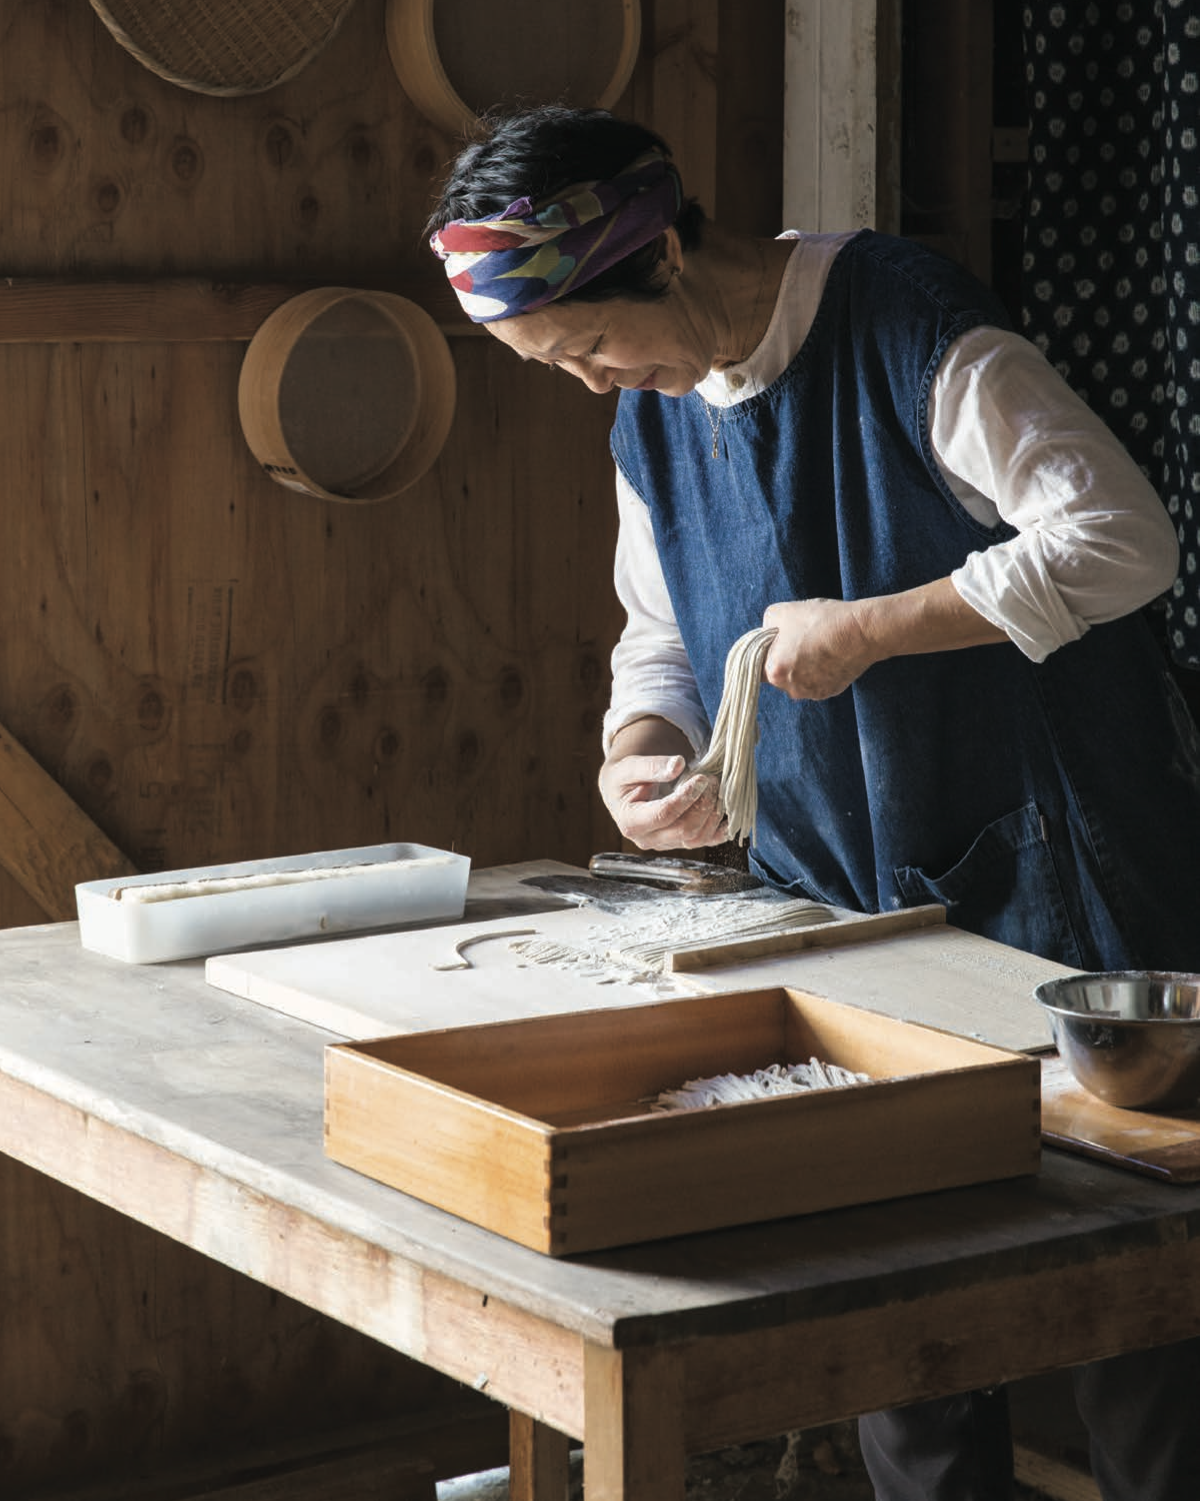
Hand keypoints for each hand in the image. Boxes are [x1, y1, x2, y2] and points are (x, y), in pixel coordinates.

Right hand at [597, 752, 726, 849]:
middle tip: (712, 779)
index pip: (664, 814)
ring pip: (697, 838)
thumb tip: (678, 765)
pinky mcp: (681, 843)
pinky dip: (720, 830)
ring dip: (713, 813)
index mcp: (631, 822)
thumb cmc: (624, 779)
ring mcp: (666, 843)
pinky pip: (705, 841)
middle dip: (703, 804)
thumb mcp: (628, 767)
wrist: (623, 792)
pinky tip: (727, 812)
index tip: (701, 778)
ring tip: (717, 788)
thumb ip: (651, 766)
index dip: (685, 797)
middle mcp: (648, 839)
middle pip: (684, 830)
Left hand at [761, 598, 874, 699]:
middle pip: (779, 674)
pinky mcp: (830, 692)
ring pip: (799, 679)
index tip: (776, 641)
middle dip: (786, 659)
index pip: (757, 667)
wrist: (860, 631)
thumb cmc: (820, 620)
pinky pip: (817, 681)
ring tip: (817, 645)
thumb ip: (765, 626)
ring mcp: (812, 693)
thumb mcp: (781, 611)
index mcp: (774, 672)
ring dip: (803, 666)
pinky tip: (829, 654)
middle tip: (800, 639)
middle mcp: (791, 689)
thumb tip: (766, 634)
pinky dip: (820, 670)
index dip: (766, 652)